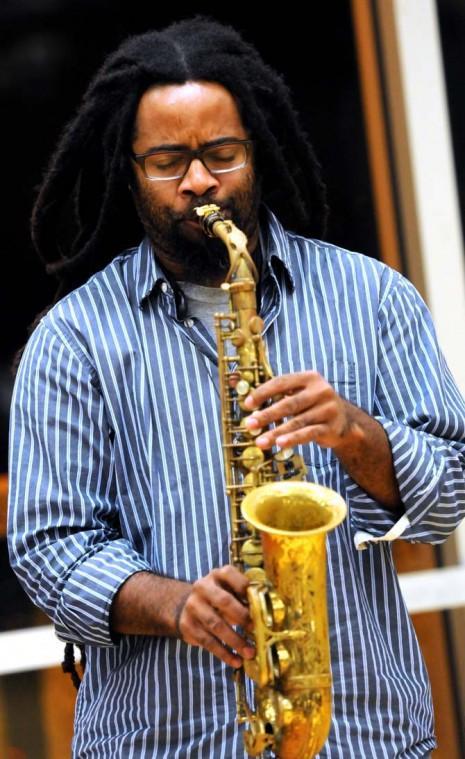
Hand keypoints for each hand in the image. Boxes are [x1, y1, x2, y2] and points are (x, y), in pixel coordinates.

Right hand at [176, 565, 255, 668]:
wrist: (189, 607)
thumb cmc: (219, 599)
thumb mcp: (230, 591)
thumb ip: (245, 597)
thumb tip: (267, 614)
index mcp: (217, 575)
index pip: (231, 575)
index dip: (245, 589)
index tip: (258, 603)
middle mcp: (202, 587)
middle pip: (224, 601)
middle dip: (242, 617)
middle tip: (256, 631)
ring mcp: (193, 606)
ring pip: (216, 624)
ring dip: (235, 641)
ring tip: (250, 652)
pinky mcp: (187, 625)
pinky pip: (208, 642)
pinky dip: (224, 653)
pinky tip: (236, 660)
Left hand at [243, 370, 357, 450]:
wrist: (344, 421)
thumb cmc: (313, 406)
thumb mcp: (300, 395)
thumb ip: (280, 397)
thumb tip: (251, 410)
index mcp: (310, 378)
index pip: (282, 382)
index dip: (263, 393)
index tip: (247, 404)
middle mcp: (321, 391)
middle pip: (289, 404)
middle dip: (267, 415)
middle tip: (250, 424)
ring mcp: (328, 409)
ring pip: (297, 421)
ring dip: (276, 432)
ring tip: (260, 441)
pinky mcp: (331, 427)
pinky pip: (308, 434)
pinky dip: (293, 439)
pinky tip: (280, 444)